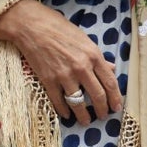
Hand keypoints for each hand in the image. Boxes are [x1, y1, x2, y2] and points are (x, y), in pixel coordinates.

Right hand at [0, 0, 121, 125]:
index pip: (111, 83)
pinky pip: (58, 100)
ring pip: (79, 102)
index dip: (115, 98)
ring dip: (83, 115)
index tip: (116, 107)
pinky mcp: (48, 79)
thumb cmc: (57, 27)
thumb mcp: (83, 38)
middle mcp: (82, 67)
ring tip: (85, 121)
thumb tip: (111, 69)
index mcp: (94, 55)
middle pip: (98, 96)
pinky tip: (66, 114)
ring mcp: (64, 75)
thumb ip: (98, 56)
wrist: (30, 25)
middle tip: (103, 116)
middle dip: (102, 109)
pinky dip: (63, 110)